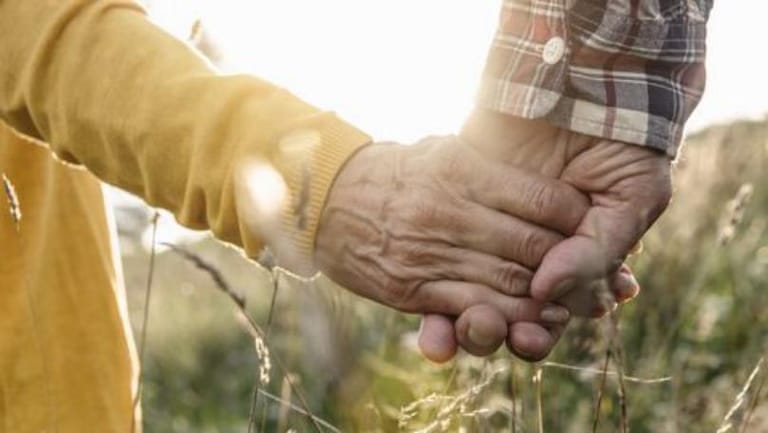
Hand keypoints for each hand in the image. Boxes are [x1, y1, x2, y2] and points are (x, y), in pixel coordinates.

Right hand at [315, 135, 585, 336]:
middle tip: (593, 269)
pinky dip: (508, 318)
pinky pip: (472, 308)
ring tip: (570, 300)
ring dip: (547, 299)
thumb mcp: (440, 149)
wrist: (327, 199)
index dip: (576, 217)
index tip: (589, 221)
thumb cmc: (393, 171)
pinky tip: (530, 319)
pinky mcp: (414, 287)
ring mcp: (431, 252)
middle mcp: (449, 211)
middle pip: (533, 246)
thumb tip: (539, 165)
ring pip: (509, 284)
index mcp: (461, 170)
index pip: (543, 199)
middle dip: (570, 263)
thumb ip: (487, 158)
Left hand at [419, 112, 667, 360]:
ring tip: (473, 323)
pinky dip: (434, 295)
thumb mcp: (631, 199)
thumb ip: (597, 250)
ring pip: (471, 296)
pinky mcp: (463, 204)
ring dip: (471, 321)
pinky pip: (441, 258)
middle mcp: (527, 256)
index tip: (532, 337)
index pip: (549, 314)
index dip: (539, 332)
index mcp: (568, 263)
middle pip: (507, 313)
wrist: (588, 83)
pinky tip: (434, 318)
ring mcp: (491, 233)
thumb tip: (547, 290)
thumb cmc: (622, 145)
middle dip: (503, 332)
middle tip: (507, 334)